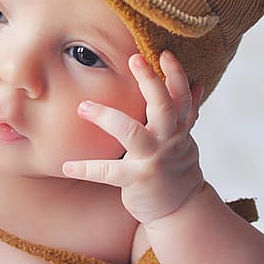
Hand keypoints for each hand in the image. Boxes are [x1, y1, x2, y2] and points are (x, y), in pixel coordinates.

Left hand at [63, 51, 205, 224]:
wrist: (180, 211)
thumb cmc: (175, 167)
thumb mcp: (184, 139)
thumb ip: (186, 113)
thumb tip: (196, 84)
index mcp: (179, 128)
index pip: (181, 96)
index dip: (176, 74)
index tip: (164, 53)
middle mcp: (170, 141)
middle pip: (164, 106)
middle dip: (151, 82)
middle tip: (134, 58)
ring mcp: (154, 160)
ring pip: (133, 133)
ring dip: (107, 117)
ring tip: (83, 107)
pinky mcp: (139, 180)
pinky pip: (109, 172)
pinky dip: (87, 168)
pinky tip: (67, 165)